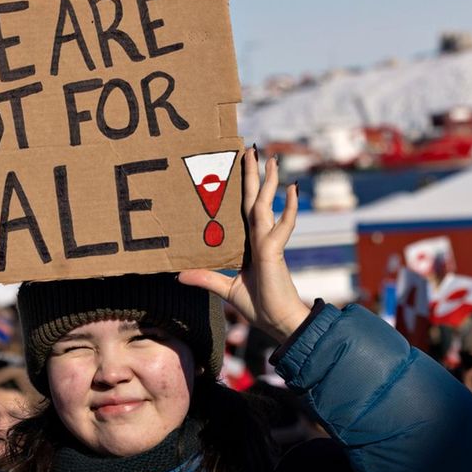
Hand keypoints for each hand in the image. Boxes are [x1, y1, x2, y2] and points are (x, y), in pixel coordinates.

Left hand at [179, 148, 310, 344]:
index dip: (243, 188)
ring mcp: (268, 242)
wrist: (278, 322)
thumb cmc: (259, 306)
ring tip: (270, 159)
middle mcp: (259, 238)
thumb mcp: (225, 289)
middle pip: (255, 199)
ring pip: (266, 205)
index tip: (240, 166)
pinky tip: (292, 188)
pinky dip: (289, 208)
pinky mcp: (274, 251)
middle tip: (252, 149)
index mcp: (250, 243)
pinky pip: (282, 225)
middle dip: (254, 175)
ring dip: (268, 182)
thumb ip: (205, 278)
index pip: (244, 209)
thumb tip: (178, 274)